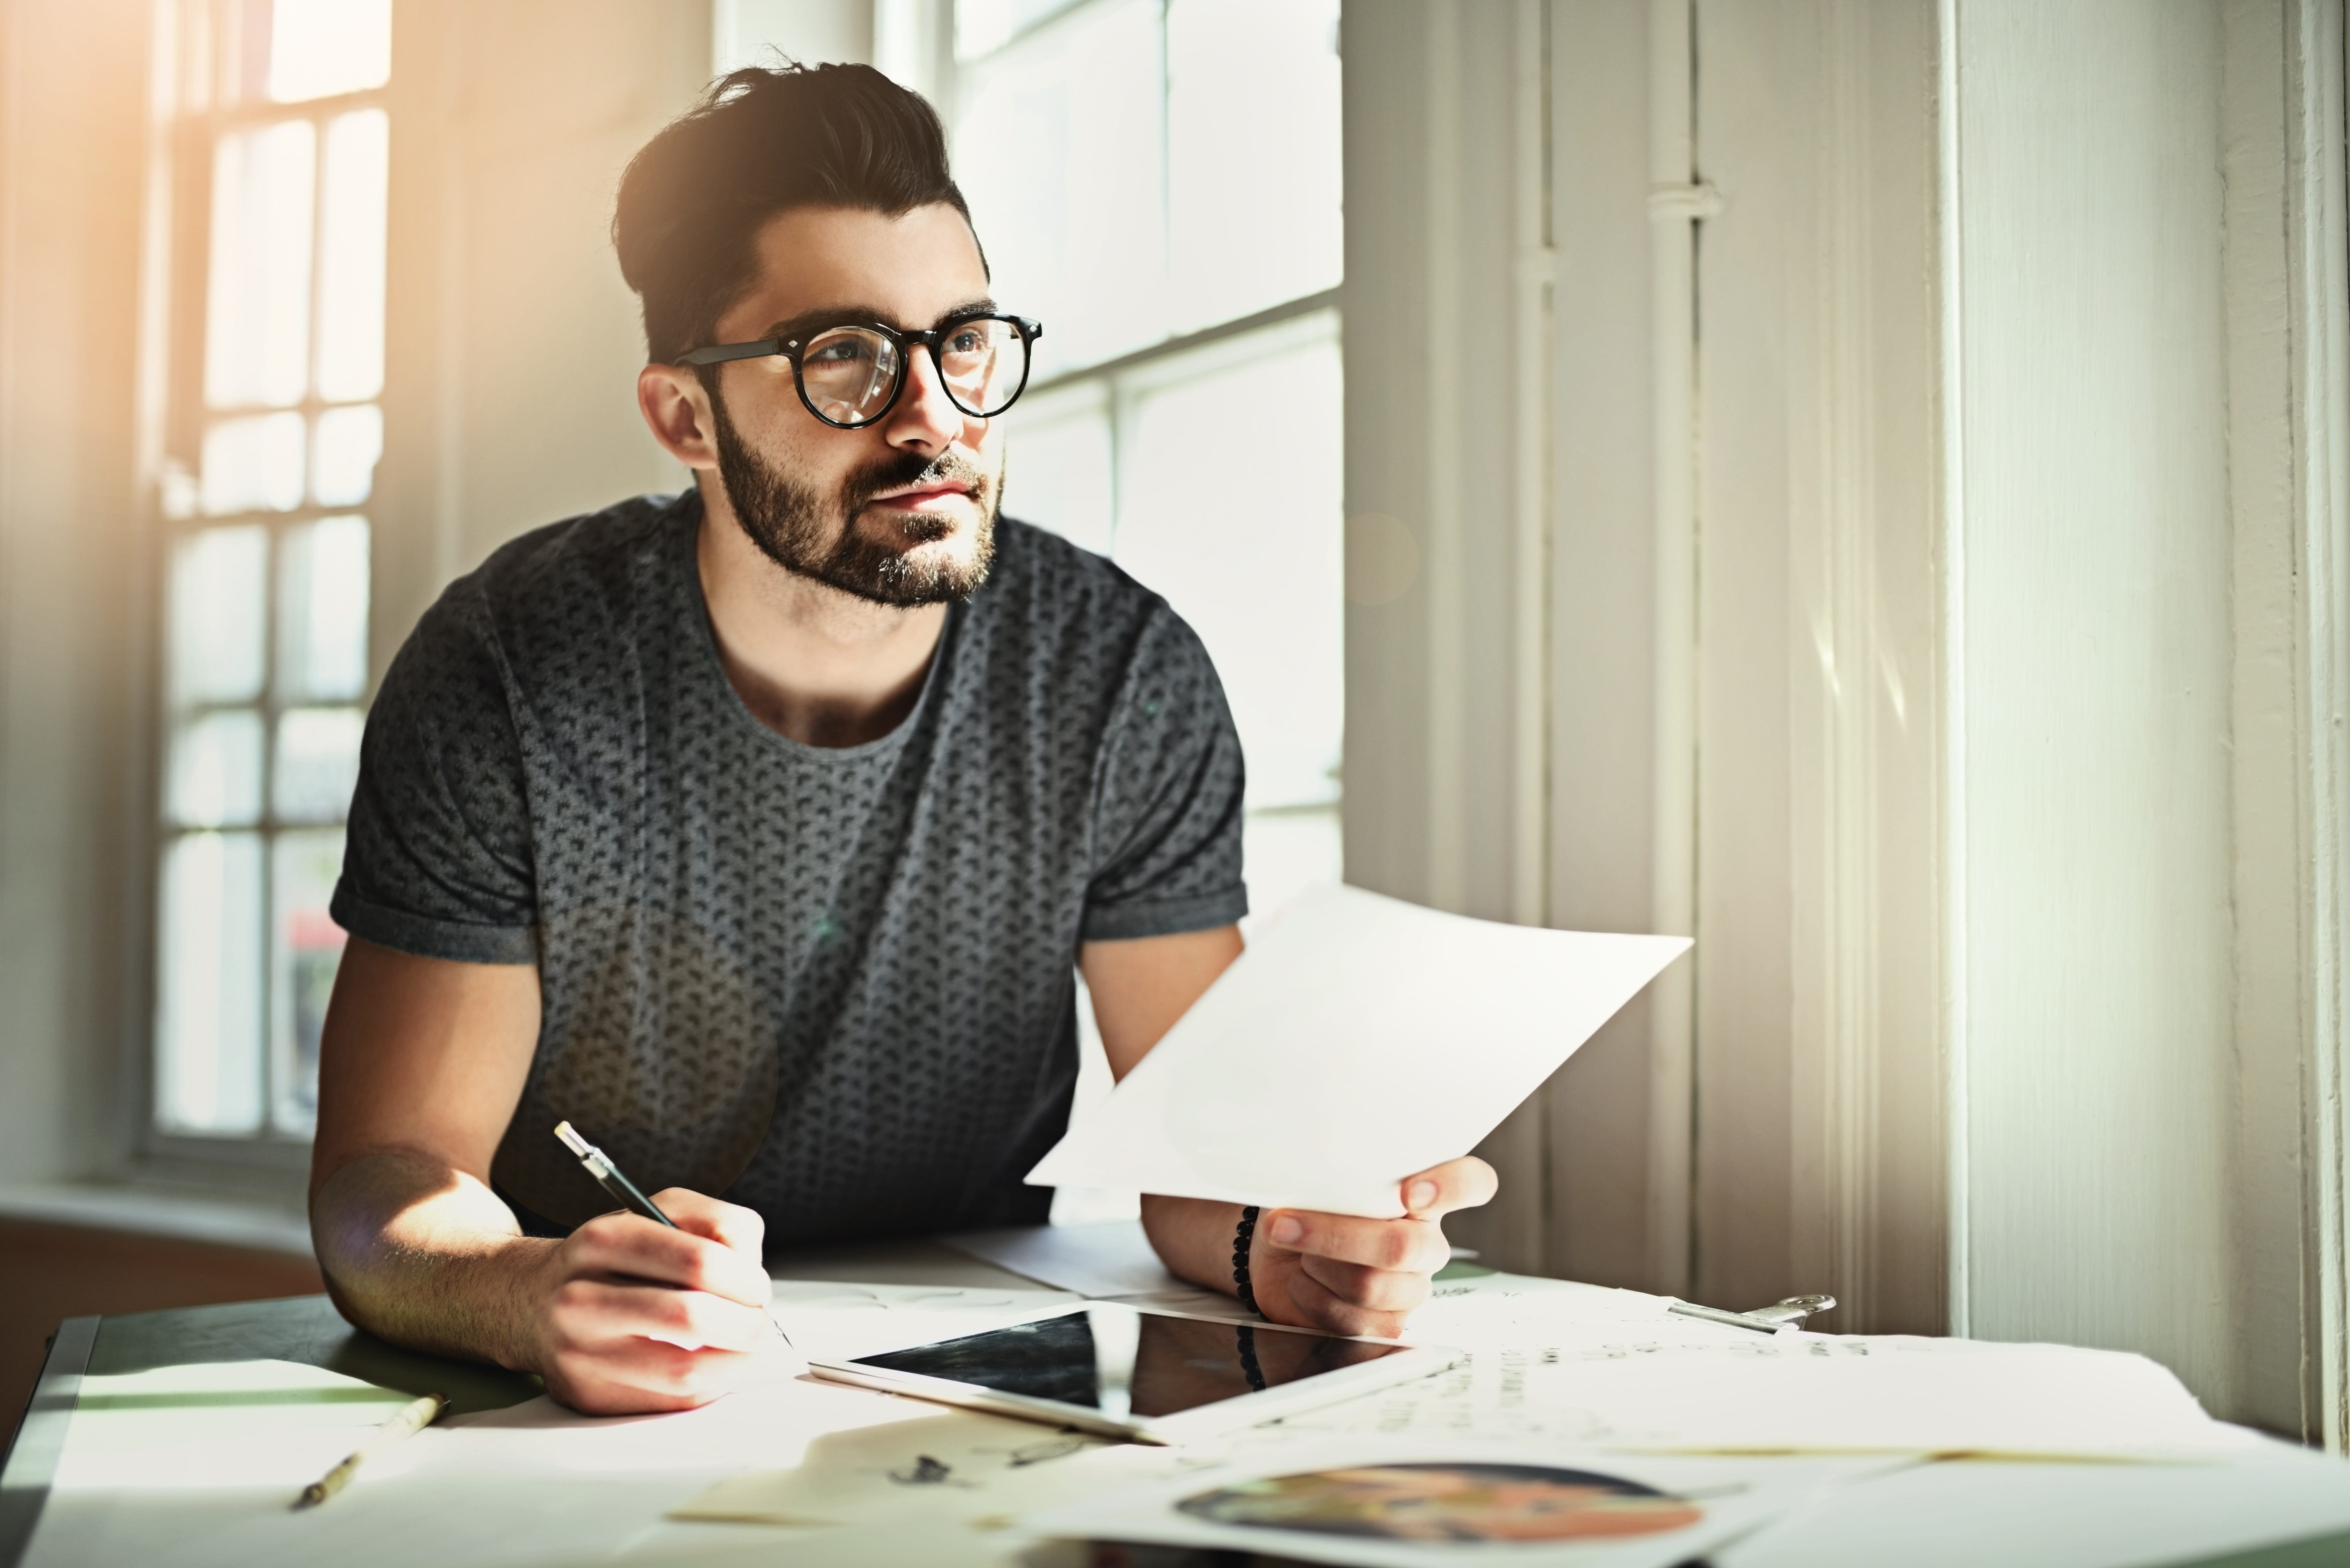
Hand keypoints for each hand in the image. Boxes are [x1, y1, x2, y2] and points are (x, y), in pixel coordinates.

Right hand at [520, 1188, 777, 1413]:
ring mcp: (579, 1354)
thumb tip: (753, 1270)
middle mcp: (582, 1298)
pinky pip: (670, 1402)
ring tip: (743, 1346)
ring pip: (684, 1372)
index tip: (757, 1287)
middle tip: (757, 1320)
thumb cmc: (612, 1258)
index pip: (699, 1261)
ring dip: (735, 1363)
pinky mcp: (588, 1396)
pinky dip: (709, 1385)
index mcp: (604, 1241)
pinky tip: (712, 1365)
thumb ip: (719, 1224)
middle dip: (746, 1323)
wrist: (531, 1301)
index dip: (746, 1279)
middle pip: (691, 1318)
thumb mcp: (661, 1211)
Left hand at [1247, 1157, 1498, 1337]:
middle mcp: (1425, 1241)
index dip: (1452, 1187)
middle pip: (1402, 1247)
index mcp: (1422, 1195)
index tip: (1409, 1193)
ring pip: (1371, 1285)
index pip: (1472, 1183)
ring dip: (1318, 1266)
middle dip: (1335, 1237)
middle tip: (1285, 1225)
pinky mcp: (1387, 1323)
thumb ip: (1340, 1173)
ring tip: (1296, 1252)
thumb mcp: (1318, 1178)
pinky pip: (1356, 1321)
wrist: (1277, 1253)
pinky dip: (1313, 1298)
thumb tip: (1328, 1174)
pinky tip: (1302, 1281)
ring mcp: (1410, 1286)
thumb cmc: (1305, 1206)